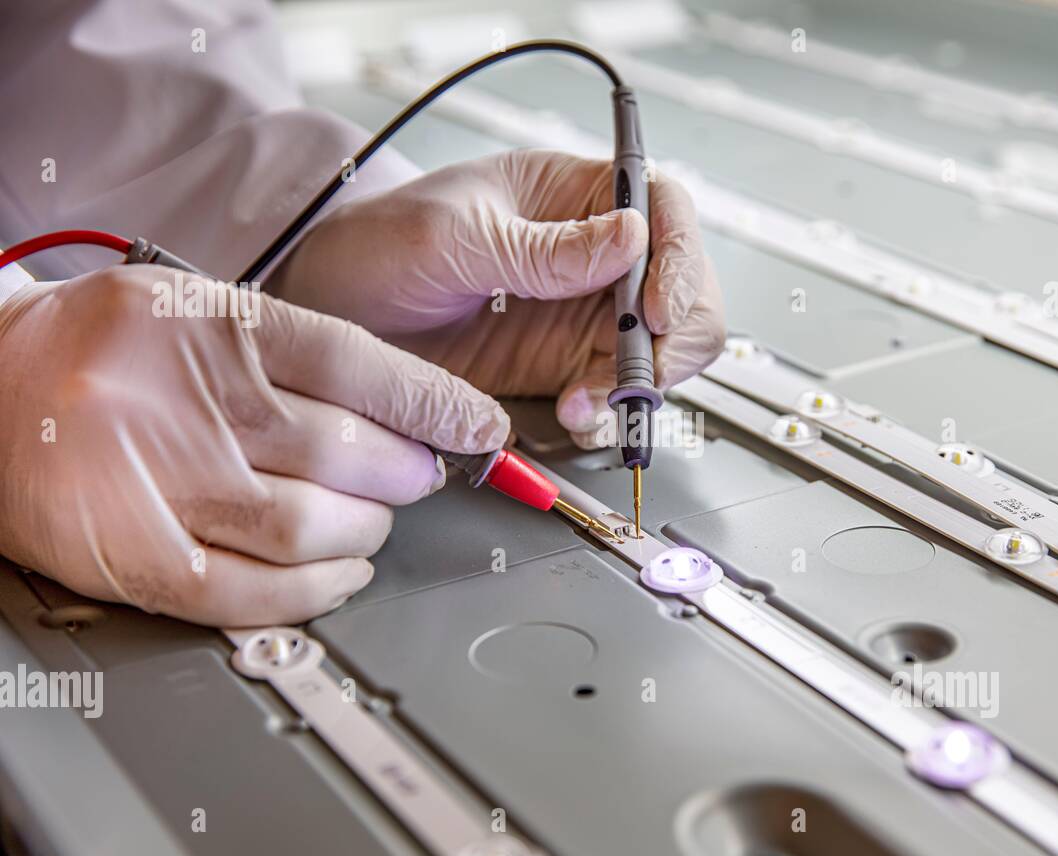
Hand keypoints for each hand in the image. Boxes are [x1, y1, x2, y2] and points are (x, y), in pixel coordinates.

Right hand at [0, 266, 508, 625]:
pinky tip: (340, 573)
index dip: (433, 403)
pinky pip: (250, 590)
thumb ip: (296, 354)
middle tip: (420, 476)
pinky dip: (314, 590)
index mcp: (208, 325)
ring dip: (366, 531)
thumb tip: (408, 409)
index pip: (354, 363)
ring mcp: (160, 482)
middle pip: (343, 450)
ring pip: (308, 523)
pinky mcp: (136, 555)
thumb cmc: (105, 350)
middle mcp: (187, 401)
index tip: (479, 426)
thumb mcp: (198, 312)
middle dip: (406, 473)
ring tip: (374, 522)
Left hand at [266, 149, 725, 447]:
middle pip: (680, 285)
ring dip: (640, 381)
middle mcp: (591, 253)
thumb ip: (544, 247)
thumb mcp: (455, 235)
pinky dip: (604, 410)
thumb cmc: (378, 242)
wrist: (331, 311)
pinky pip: (613, 391)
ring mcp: (581, 312)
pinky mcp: (562, 364)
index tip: (657, 306)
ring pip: (658, 346)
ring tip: (586, 400)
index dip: (679, 257)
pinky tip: (572, 412)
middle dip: (673, 334)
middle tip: (635, 369)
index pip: (663, 208)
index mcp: (574, 194)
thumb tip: (632, 237)